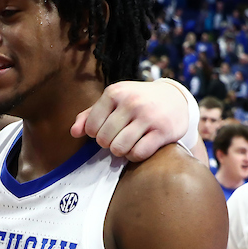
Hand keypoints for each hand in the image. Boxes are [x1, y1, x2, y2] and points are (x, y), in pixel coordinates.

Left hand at [70, 79, 191, 161]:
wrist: (174, 98)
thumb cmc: (136, 101)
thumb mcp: (114, 100)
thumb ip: (90, 115)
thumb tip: (73, 132)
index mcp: (115, 92)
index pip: (91, 127)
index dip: (96, 134)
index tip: (107, 129)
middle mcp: (131, 102)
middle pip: (104, 140)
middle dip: (109, 143)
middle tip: (119, 137)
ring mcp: (148, 116)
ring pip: (119, 148)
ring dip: (121, 151)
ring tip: (127, 143)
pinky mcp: (163, 131)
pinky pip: (138, 154)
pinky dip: (135, 156)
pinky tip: (139, 147)